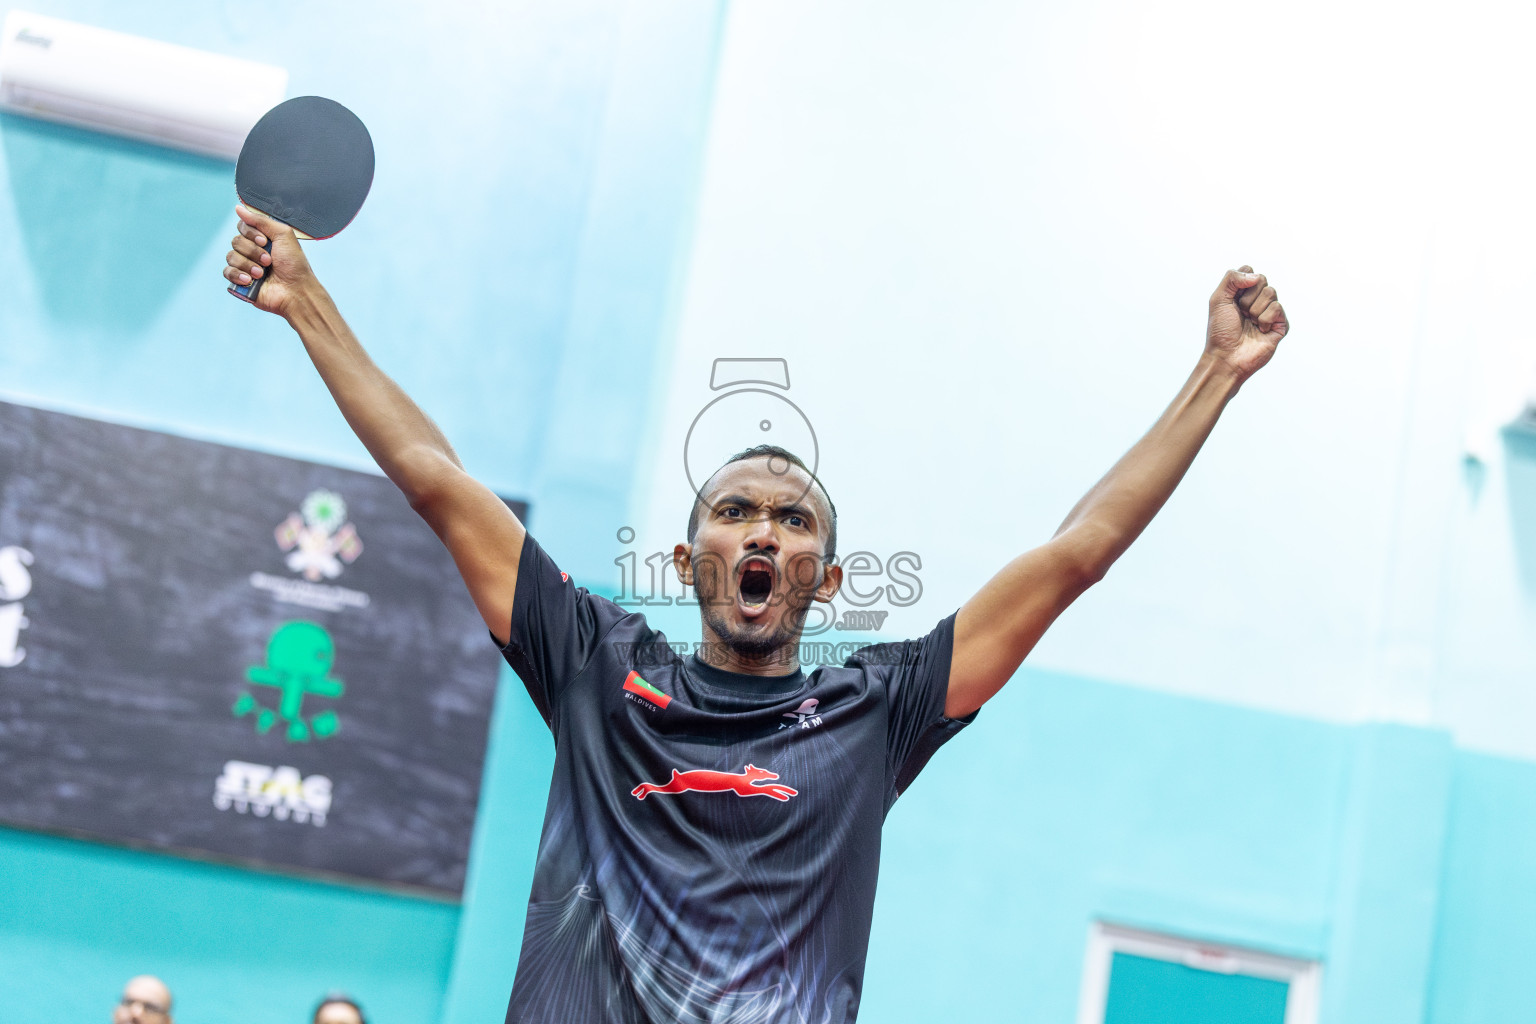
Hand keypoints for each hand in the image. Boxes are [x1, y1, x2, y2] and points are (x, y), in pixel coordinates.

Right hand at [222, 204, 316, 316]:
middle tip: (269, 261)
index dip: (251, 233)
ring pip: (231, 256)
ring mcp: (245, 266)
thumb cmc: (295, 265)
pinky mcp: (240, 281)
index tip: (265, 241)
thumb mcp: (283, 235)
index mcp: (262, 239)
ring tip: (262, 273)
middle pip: (236, 241)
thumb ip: (261, 220)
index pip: (243, 227)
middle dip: (253, 251)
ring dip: (248, 264)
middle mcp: (252, 251)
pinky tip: (250, 280)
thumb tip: (238, 208)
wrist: (296, 291)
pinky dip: (238, 275)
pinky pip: (227, 272)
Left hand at [1205, 265, 1288, 379]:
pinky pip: (1277, 308)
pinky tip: (1260, 331)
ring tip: (1249, 323)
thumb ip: (1232, 279)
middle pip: (1261, 279)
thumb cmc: (1220, 331)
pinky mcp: (1280, 324)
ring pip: (1270, 292)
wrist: (1226, 357)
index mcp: (1241, 293)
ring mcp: (1269, 311)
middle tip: (1240, 313)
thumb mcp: (1218, 299)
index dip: (1240, 283)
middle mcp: (1257, 300)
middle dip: (1246, 297)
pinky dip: (1264, 319)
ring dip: (1254, 309)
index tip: (1231, 300)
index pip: (1250, 271)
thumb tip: (1256, 276)